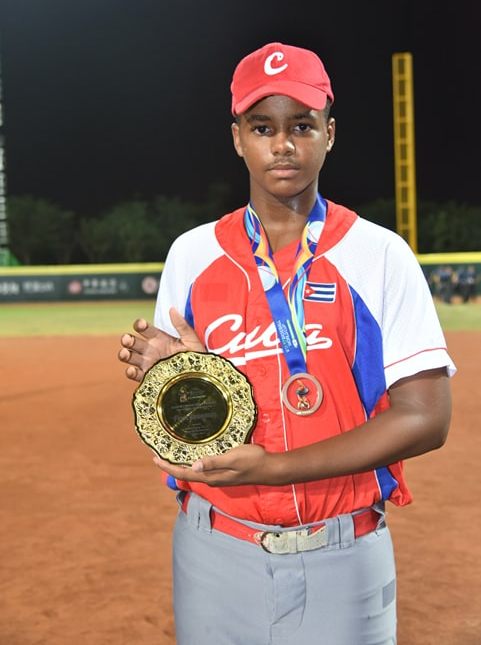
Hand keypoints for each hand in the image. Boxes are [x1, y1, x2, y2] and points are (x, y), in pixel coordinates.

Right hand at [118, 307, 204, 381]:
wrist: (201, 378)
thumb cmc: (198, 357)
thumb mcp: (191, 339)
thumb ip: (181, 325)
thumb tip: (172, 309)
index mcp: (160, 339)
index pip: (145, 329)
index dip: (140, 325)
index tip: (140, 325)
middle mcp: (152, 350)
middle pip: (133, 342)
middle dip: (127, 339)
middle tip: (127, 339)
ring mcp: (149, 363)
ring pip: (131, 357)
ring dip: (125, 354)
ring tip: (125, 353)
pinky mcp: (148, 377)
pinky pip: (136, 375)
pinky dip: (131, 372)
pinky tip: (132, 369)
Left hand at [152, 444, 285, 486]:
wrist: (270, 468)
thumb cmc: (253, 461)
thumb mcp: (233, 459)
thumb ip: (214, 462)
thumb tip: (194, 466)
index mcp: (212, 477)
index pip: (184, 474)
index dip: (169, 468)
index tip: (155, 459)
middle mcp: (212, 479)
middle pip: (186, 474)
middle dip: (171, 467)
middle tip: (157, 456)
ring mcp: (218, 476)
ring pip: (194, 472)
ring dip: (181, 466)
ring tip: (170, 456)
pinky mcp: (223, 472)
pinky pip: (202, 469)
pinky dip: (192, 463)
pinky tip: (192, 456)